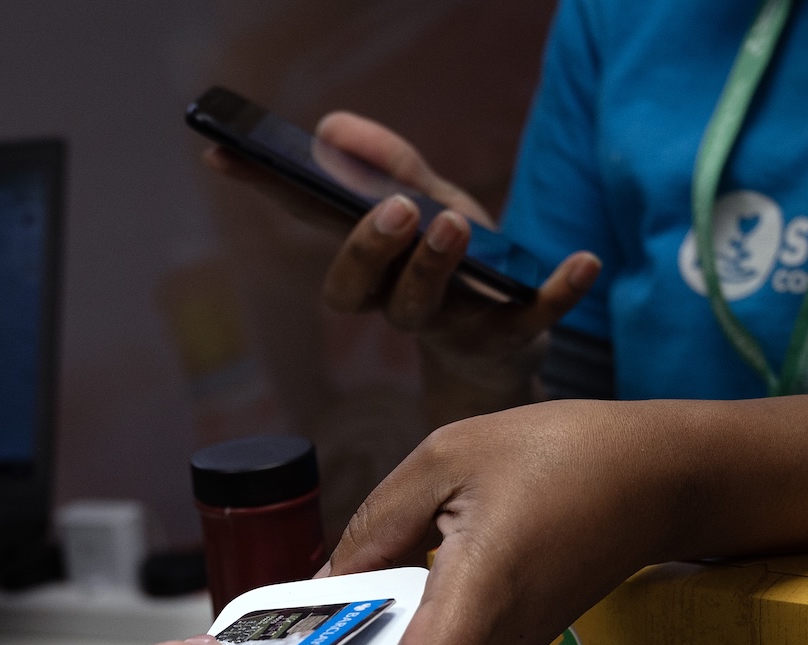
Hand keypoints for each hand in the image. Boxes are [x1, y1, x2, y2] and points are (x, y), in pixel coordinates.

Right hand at [205, 111, 599, 391]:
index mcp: (371, 266)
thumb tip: (329, 126)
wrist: (508, 354)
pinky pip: (534, 318)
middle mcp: (398, 302)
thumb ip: (391, 168)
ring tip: (455, 222)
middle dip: (370, 249)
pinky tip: (586, 261)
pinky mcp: (512, 339)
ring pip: (424, 309)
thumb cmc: (460, 271)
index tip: (221, 153)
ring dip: (437, 264)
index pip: (311, 227)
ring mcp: (453, 325)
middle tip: (395, 209)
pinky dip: (560, 290)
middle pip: (358, 291)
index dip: (266, 192)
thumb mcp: (431, 207)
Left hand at [331, 400, 677, 644]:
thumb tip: (322, 586)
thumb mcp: (447, 458)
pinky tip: (372, 597)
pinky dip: (402, 632)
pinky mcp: (514, 641)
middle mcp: (499, 640)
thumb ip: (376, 525)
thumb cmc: (564, 454)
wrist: (660, 476)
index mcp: (482, 592)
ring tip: (306, 621)